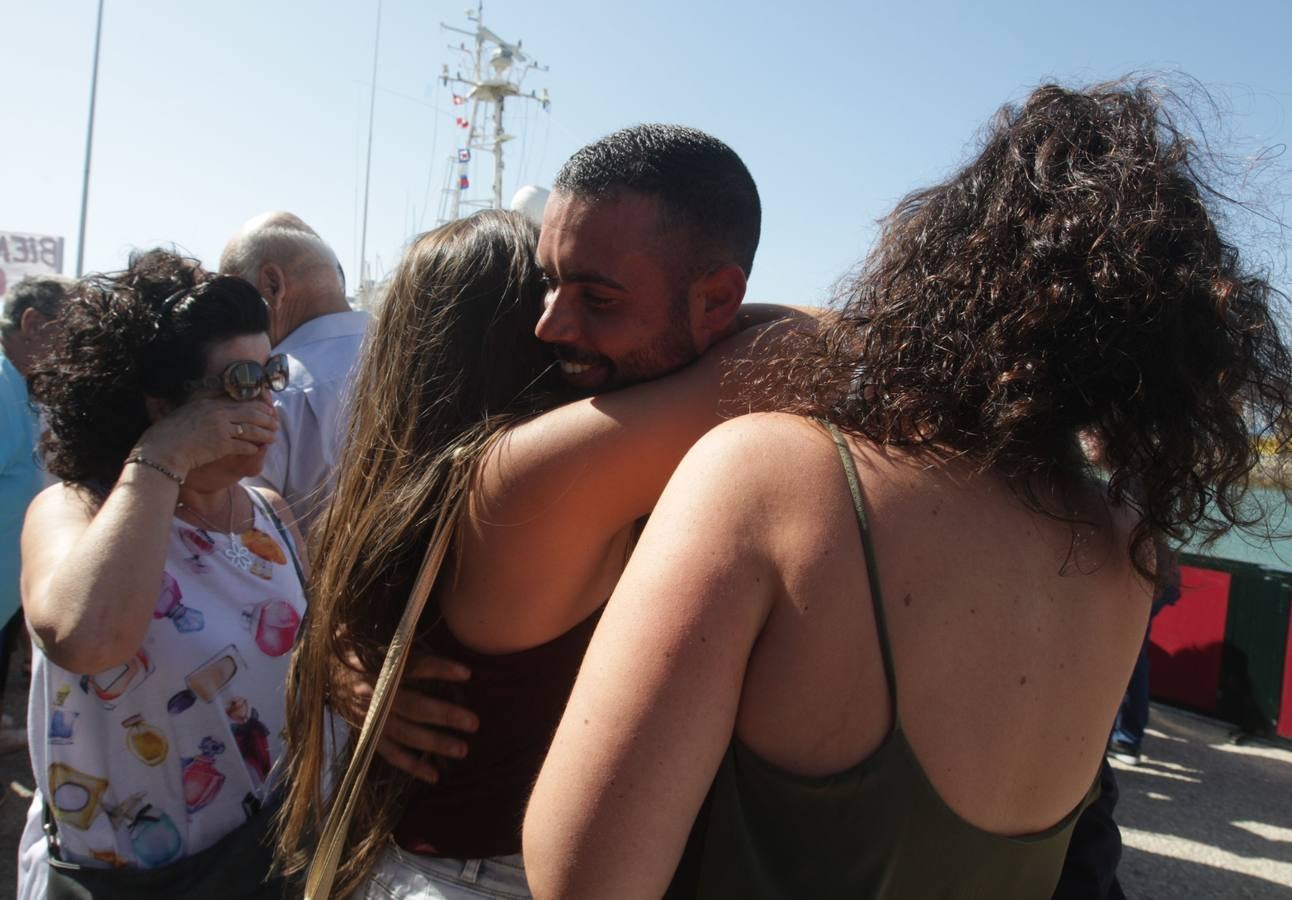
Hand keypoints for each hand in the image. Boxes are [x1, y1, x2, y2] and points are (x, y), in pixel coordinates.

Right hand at [133, 397, 277, 477]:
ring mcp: (220, 427)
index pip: (238, 400)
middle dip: (266, 418)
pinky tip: (258, 449)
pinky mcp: (222, 444)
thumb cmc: (166, 435)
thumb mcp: (184, 414)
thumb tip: (206, 409)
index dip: (256, 405)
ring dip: (265, 433)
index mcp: (207, 402)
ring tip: (273, 437)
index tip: (265, 409)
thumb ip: (199, 410)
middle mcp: (216, 412)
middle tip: (275, 422)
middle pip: (250, 412)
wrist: (161, 451)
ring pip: (251, 428)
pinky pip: (244, 445)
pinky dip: (253, 447)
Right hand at [332, 651, 478, 783]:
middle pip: (412, 706)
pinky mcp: (366, 735)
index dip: (439, 669)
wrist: (319, 672)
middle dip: (444, 715)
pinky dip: (411, 766)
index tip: (467, 673)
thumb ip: (402, 644)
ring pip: (404, 734)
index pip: (412, 667)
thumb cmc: (354, 652)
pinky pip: (390, 754)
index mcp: (373, 666)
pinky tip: (434, 776)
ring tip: (462, 749)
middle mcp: (371, 695)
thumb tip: (436, 638)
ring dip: (434, 743)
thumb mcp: (374, 640)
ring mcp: (368, 719)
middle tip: (474, 723)